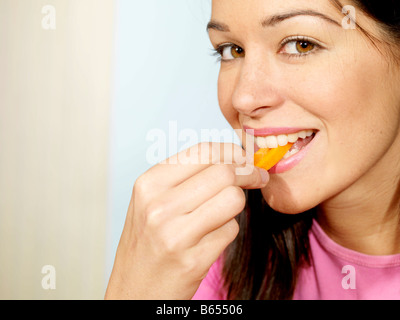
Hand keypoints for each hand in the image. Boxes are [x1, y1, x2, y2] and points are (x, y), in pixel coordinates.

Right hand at [105, 142, 268, 299]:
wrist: (135, 289)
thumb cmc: (148, 240)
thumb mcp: (153, 199)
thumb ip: (188, 175)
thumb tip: (235, 157)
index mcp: (149, 184)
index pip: (204, 151)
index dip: (232, 152)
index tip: (244, 159)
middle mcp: (159, 206)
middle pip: (224, 173)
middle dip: (247, 174)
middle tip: (255, 178)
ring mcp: (175, 235)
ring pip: (233, 199)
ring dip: (236, 205)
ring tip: (221, 213)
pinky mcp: (193, 260)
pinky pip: (231, 230)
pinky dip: (227, 231)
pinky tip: (208, 238)